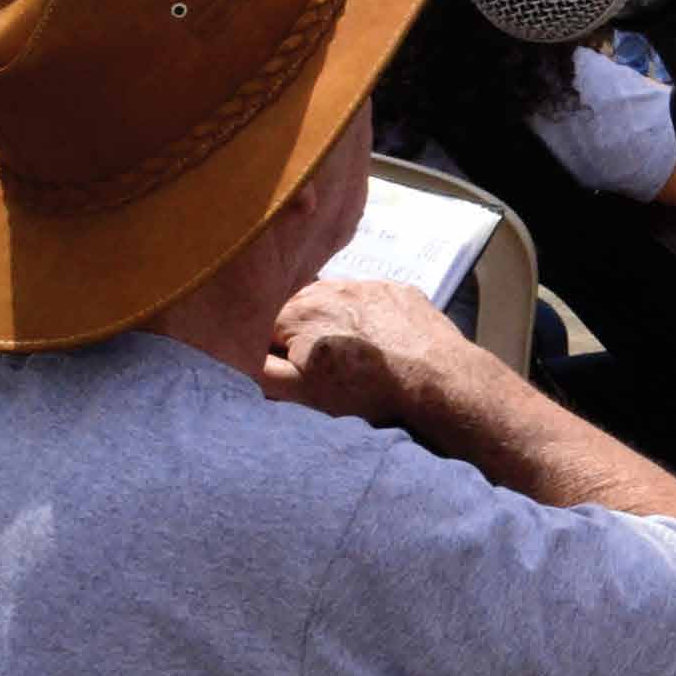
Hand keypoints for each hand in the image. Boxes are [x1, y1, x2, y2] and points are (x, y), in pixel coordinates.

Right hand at [263, 279, 483, 427]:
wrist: (435, 377)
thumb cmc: (367, 388)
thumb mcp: (304, 391)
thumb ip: (264, 373)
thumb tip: (241, 359)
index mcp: (298, 312)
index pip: (264, 326)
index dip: (273, 350)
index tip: (288, 367)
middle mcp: (329, 289)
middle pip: (299, 308)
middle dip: (301, 334)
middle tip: (322, 363)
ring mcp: (367, 285)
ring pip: (334, 300)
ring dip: (334, 321)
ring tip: (351, 353)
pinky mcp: (398, 289)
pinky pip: (370, 299)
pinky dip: (367, 316)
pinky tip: (378, 341)